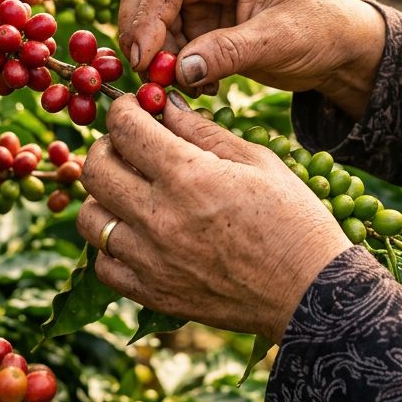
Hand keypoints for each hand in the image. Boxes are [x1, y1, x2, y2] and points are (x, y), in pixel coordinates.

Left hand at [77, 93, 347, 342]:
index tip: (132, 109)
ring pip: (89, 218)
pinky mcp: (153, 294)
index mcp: (189, 175)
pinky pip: (103, 265)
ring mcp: (151, 260)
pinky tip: (136, 234)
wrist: (311, 294)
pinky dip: (110, 246)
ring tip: (130, 192)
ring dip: (103, 197)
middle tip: (128, 146)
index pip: (124, 128)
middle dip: (106, 146)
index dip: (123, 109)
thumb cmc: (294, 219)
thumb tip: (165, 106)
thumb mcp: (258, 160)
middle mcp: (160, 217)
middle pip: (95, 168)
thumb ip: (204, 131)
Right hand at [118, 0, 385, 118]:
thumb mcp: (280, 41)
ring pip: (152, 20)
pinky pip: (168, 41)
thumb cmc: (322, 30)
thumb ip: (229, 52)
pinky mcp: (201, 21)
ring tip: (198, 85)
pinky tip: (205, 83)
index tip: (143, 61)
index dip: (147, 19)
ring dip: (161, 57)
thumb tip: (179, 70)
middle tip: (152, 78)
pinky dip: (175, 66)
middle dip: (143, 35)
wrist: (342, 46)